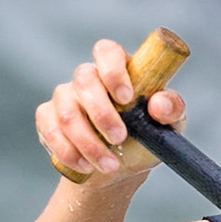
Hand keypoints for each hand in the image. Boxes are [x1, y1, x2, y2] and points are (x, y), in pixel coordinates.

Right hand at [36, 38, 185, 182]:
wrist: (120, 170)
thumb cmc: (146, 139)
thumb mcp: (168, 126)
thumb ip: (172, 110)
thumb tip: (159, 104)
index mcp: (120, 70)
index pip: (108, 51)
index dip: (113, 71)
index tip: (126, 98)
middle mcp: (89, 78)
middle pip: (84, 80)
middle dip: (102, 114)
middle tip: (120, 139)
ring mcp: (66, 96)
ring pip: (66, 111)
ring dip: (88, 142)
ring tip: (109, 165)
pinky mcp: (48, 118)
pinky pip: (49, 128)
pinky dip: (68, 151)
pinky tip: (85, 166)